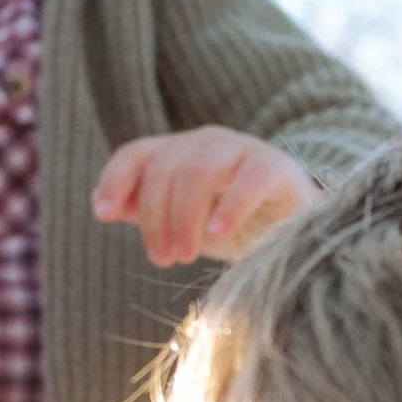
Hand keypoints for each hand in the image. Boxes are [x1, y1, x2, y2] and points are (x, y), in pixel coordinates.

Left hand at [92, 128, 317, 268]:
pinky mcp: (277, 168)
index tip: (102, 215)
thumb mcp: (183, 221)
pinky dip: (231, 206)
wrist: (299, 230)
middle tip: (162, 258)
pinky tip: (218, 234)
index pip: (136, 153)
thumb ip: (146, 212)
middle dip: (156, 217)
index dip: (115, 180)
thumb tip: (107, 208)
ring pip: (200, 170)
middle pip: (166, 167)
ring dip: (184, 217)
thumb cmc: (234, 226)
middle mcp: (207, 143)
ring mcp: (243, 150)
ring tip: (185, 256)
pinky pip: (250, 178)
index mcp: (180, 153)